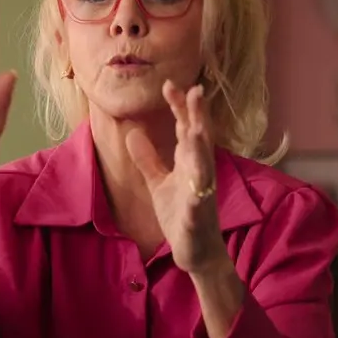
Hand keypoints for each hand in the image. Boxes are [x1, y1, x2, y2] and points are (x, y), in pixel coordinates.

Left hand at [126, 80, 229, 276]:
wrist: (197, 253)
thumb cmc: (180, 215)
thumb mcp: (159, 183)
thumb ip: (148, 159)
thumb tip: (133, 132)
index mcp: (191, 164)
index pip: (186, 129)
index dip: (180, 108)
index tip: (170, 85)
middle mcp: (200, 175)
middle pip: (200, 141)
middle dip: (198, 117)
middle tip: (195, 91)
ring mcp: (201, 196)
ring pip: (203, 169)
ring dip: (200, 150)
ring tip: (195, 131)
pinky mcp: (197, 220)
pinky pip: (197, 208)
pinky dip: (196, 200)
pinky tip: (194, 193)